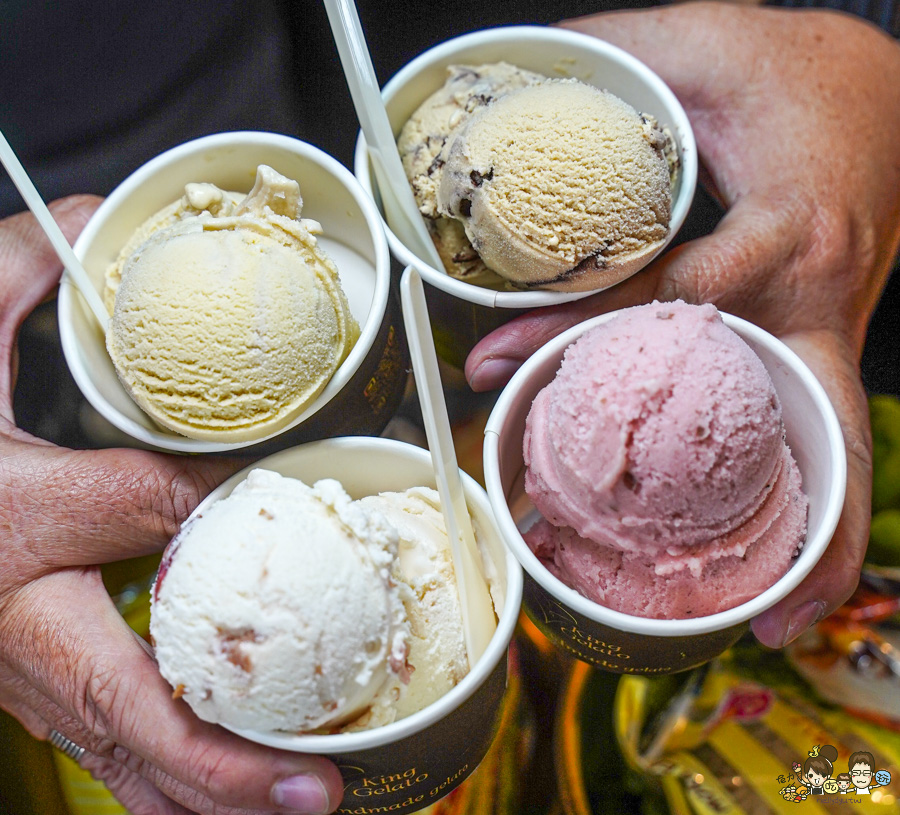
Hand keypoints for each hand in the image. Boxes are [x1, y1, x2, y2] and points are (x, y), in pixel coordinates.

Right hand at [0, 196, 343, 813]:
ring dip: (206, 802)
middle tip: (320, 803)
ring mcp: (30, 681)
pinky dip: (175, 785)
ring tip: (296, 808)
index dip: (218, 671)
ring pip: (123, 769)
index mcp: (15, 544)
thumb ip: (15, 286)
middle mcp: (24, 640)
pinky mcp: (39, 688)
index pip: (134, 620)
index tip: (296, 720)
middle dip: (227, 787)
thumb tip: (94, 223)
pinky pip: (114, 756)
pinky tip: (234, 790)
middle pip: (132, 740)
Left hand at [465, 3, 899, 647]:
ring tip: (773, 619)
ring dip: (807, 538)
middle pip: (802, 425)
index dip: (578, 338)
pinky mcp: (813, 347)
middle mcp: (817, 305)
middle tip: (745, 606)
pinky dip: (811, 503)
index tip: (495, 367)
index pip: (671, 305)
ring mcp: (826, 335)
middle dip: (775, 515)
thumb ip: (610, 55)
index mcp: (789, 235)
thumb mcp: (704, 40)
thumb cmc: (795, 72)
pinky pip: (813, 434)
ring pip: (830, 449)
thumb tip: (508, 80)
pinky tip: (779, 564)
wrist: (880, 93)